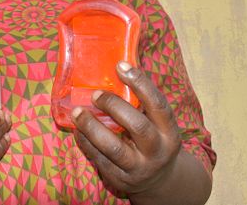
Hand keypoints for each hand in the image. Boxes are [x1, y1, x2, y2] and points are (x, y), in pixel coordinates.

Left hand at [71, 62, 181, 199]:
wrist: (159, 180)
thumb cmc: (154, 139)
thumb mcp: (158, 124)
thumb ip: (143, 104)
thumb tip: (118, 69)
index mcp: (169, 131)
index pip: (157, 104)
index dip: (140, 83)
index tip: (121, 65)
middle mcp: (157, 150)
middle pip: (137, 125)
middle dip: (114, 106)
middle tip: (95, 94)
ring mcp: (139, 167)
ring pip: (114, 147)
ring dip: (92, 127)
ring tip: (77, 111)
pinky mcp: (120, 179)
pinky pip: (99, 159)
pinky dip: (86, 142)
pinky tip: (78, 129)